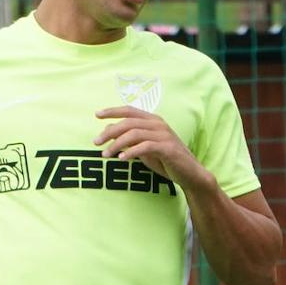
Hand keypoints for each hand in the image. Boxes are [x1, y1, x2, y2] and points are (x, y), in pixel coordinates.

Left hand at [93, 106, 211, 188]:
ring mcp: (164, 135)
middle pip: (128, 122)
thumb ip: (129, 138)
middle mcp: (159, 124)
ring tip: (105, 155)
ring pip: (134, 133)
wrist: (189, 174)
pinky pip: (145, 146)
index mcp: (153, 120)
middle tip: (95, 142)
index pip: (130, 110)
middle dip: (109, 131)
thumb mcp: (143, 148)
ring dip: (116, 144)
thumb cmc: (166, 160)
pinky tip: (121, 159)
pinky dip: (131, 152)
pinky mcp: (167, 148)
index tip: (97, 114)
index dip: (113, 111)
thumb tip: (107, 129)